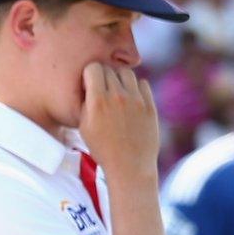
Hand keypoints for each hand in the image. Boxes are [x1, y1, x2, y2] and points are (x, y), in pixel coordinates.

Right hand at [78, 62, 158, 180]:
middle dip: (103, 76)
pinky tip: (130, 99)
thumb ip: (85, 102)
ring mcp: (136, 100)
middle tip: (102, 89)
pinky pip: (143, 84)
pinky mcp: (150, 106)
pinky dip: (135, 88)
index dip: (89, 74)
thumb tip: (88, 85)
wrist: (129, 166)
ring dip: (120, 79)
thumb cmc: (102, 148)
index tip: (89, 84)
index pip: (93, 67)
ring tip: (117, 92)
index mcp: (98, 101)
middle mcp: (118, 96)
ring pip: (127, 73)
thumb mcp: (83, 126)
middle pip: (109, 68)